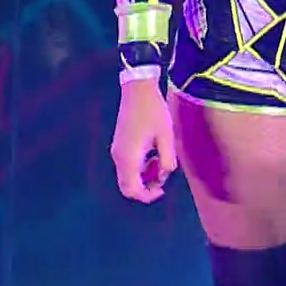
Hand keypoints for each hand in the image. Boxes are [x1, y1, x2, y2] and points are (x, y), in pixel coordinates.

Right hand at [110, 77, 176, 202]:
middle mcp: (119, 157)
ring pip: (127, 177)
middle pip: (127, 187)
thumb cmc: (153, 111)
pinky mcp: (120, 144)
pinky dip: (140, 167)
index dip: (147, 196)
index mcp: (129, 157)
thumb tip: (164, 175)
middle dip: (144, 189)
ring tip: (160, 162)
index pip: (133, 190)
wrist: (137, 89)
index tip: (162, 190)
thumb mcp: (166, 136)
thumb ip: (167, 160)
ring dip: (143, 177)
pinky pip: (127, 165)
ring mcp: (117, 150)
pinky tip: (154, 154)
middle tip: (161, 179)